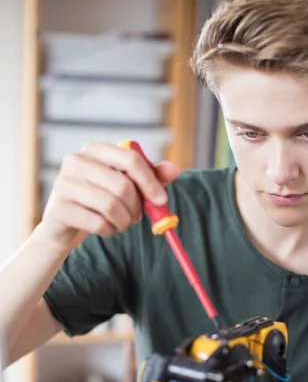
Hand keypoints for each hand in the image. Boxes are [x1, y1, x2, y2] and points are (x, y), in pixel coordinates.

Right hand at [39, 142, 179, 251]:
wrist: (64, 223)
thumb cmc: (99, 200)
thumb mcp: (126, 185)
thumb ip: (150, 176)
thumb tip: (174, 169)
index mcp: (95, 149)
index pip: (130, 159)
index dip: (150, 181)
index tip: (161, 201)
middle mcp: (76, 161)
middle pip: (122, 185)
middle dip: (136, 208)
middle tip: (136, 218)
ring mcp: (64, 184)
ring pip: (111, 206)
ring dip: (124, 222)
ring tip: (121, 224)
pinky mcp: (59, 208)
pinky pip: (98, 223)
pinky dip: (109, 231)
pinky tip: (106, 229)